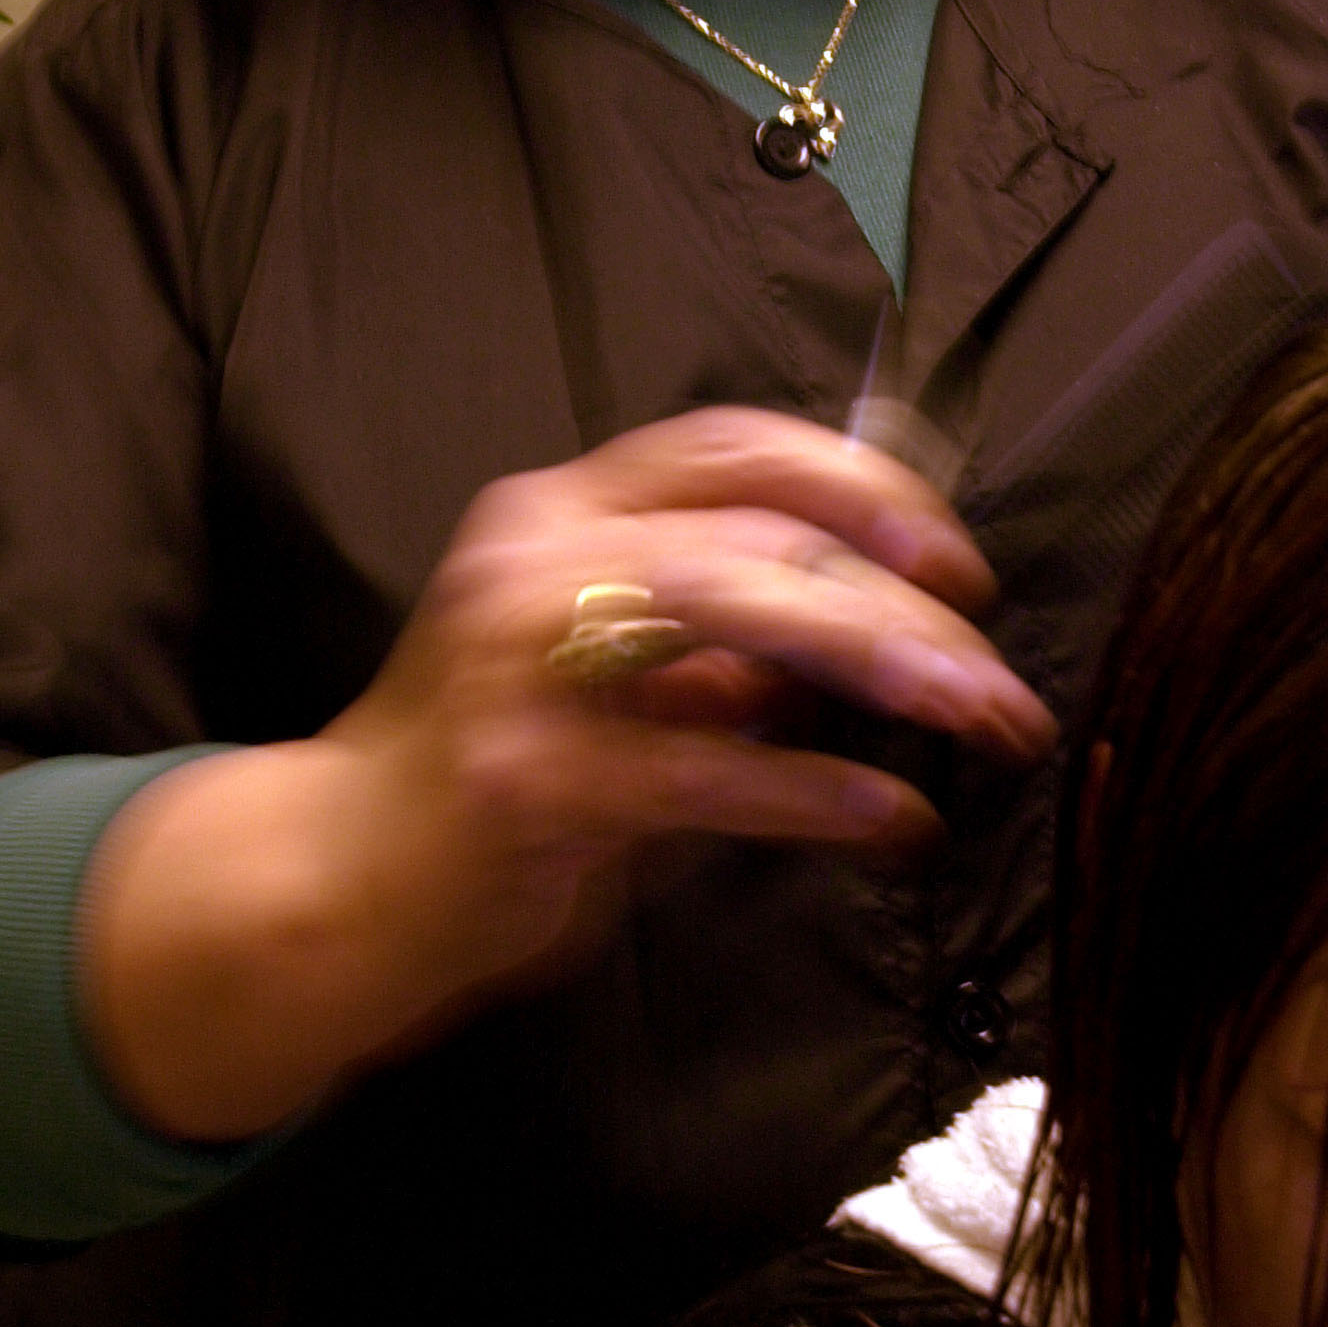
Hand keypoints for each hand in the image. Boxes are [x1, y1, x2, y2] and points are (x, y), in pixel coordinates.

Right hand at [78, 410, 1053, 1138]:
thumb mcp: (614, 677)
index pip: (732, 444)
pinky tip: (897, 819)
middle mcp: (534, 557)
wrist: (333, 881)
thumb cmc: (490, 771)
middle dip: (903, 591)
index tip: (955, 554)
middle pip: (758, 528)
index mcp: (559, 512)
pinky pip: (707, 770)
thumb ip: (728, 644)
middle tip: (994, 663)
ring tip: (980, 718)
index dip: (862, 484)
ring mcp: (520, 662)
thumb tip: (882, 626)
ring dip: (882, 660)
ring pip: (736, 611)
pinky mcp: (526, 778)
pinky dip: (818, 790)